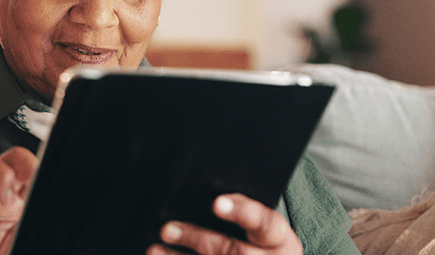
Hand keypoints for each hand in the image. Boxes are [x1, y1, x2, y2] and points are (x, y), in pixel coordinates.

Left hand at [147, 194, 301, 254]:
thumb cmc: (266, 246)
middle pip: (234, 252)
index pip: (264, 223)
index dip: (241, 212)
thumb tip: (208, 185)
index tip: (216, 203)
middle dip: (197, 239)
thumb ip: (244, 211)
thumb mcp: (266, 228)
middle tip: (168, 228)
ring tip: (154, 249)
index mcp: (280, 241)